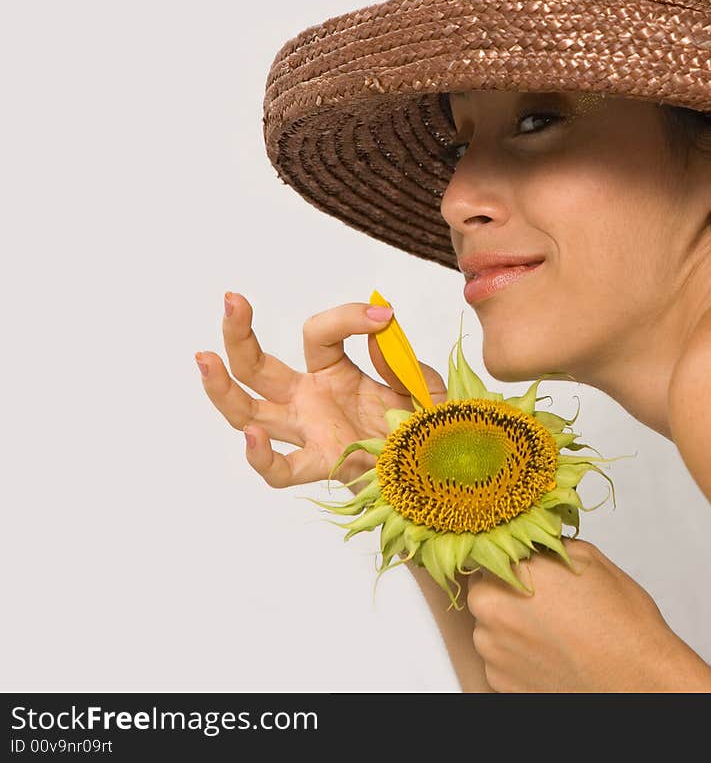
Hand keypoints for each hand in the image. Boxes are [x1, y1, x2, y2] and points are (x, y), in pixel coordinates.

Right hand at [195, 294, 446, 489]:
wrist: (444, 471)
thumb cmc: (429, 426)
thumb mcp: (422, 381)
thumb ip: (398, 356)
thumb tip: (376, 328)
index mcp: (334, 374)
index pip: (317, 335)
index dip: (346, 318)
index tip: (385, 316)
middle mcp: (310, 402)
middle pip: (258, 368)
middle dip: (238, 334)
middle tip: (230, 300)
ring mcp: (310, 433)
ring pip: (249, 413)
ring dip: (223, 388)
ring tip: (205, 357)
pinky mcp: (324, 466)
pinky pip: (281, 470)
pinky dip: (262, 458)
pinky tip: (252, 436)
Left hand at [467, 538, 703, 691]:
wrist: (638, 679)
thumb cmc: (619, 621)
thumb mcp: (586, 556)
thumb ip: (546, 546)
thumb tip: (532, 544)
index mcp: (507, 574)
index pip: (486, 551)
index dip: (507, 555)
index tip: (521, 560)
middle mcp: (490, 613)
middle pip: (484, 588)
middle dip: (506, 588)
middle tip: (542, 595)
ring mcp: (492, 652)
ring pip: (490, 625)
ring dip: (511, 622)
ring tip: (551, 627)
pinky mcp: (500, 683)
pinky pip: (499, 657)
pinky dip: (517, 653)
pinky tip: (549, 650)